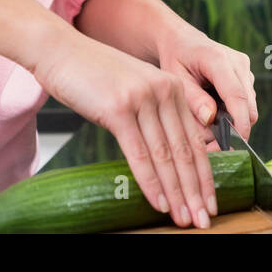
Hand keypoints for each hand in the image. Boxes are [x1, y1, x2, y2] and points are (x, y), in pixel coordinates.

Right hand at [34, 31, 215, 228]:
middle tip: (203, 220)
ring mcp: (142, 100)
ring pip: (165, 156)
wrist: (62, 52)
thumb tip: (169, 161)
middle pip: (185, 151)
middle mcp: (164, 92)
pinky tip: (160, 202)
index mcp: (172, 89)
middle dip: (195, 191)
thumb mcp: (134, 91)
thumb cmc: (95, 77)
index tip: (210, 203)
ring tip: (184, 218)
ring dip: (177, 193)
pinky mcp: (119, 109)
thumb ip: (154, 117)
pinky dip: (151, 183)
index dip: (204, 176)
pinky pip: (139, 154)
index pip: (195, 140)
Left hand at [154, 26, 257, 149]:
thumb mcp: (176, 78)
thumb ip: (193, 98)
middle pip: (248, 105)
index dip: (239, 122)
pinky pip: (245, 102)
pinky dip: (232, 112)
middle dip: (235, 128)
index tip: (236, 144)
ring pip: (248, 106)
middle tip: (210, 143)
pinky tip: (212, 109)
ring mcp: (245, 69)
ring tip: (206, 122)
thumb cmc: (176, 58)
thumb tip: (210, 119)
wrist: (183, 41)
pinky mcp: (246, 76)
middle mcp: (238, 63)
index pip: (237, 95)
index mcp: (218, 60)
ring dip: (232, 120)